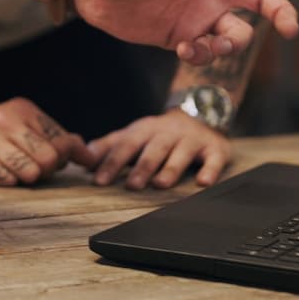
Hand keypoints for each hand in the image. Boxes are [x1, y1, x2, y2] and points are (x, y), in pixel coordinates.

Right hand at [0, 98, 97, 185]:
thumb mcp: (24, 126)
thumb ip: (56, 137)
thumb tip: (90, 154)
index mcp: (22, 109)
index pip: (61, 139)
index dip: (68, 156)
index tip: (65, 162)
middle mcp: (4, 120)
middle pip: (49, 157)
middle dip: (48, 170)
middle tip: (37, 170)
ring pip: (30, 172)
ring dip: (28, 178)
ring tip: (16, 171)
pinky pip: (6, 180)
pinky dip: (8, 181)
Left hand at [72, 0, 298, 64]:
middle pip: (262, 1)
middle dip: (281, 14)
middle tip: (291, 30)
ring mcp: (200, 13)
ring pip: (237, 32)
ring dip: (230, 43)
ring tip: (204, 44)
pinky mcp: (183, 36)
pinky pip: (208, 51)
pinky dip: (203, 56)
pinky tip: (183, 51)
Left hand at [85, 111, 231, 189]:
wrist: (201, 114)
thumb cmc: (160, 133)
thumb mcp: (134, 134)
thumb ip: (109, 146)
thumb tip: (83, 159)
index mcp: (145, 130)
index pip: (126, 145)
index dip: (112, 163)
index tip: (100, 181)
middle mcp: (168, 133)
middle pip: (153, 149)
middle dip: (142, 167)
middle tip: (131, 185)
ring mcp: (192, 140)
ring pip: (181, 153)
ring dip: (171, 168)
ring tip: (161, 184)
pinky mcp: (215, 148)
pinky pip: (213, 159)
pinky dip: (210, 170)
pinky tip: (203, 182)